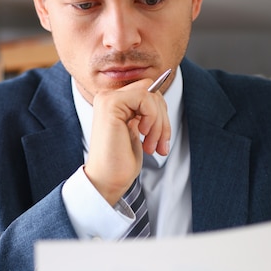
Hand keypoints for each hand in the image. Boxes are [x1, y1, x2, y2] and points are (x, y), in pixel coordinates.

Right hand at [84, 78, 169, 205]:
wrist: (108, 180)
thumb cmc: (121, 162)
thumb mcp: (139, 131)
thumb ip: (145, 113)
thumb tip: (160, 99)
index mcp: (115, 104)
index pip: (148, 91)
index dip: (161, 113)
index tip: (162, 138)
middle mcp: (109, 98)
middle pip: (151, 90)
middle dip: (163, 118)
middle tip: (160, 143)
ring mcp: (108, 99)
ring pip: (151, 95)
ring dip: (159, 123)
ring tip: (151, 145)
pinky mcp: (111, 104)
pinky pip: (145, 98)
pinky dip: (152, 119)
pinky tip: (142, 135)